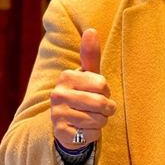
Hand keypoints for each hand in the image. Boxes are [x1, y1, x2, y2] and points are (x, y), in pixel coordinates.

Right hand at [50, 28, 116, 148]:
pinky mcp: (61, 133)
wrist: (68, 123)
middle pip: (100, 103)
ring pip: (98, 120)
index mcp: (66, 77)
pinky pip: (91, 135)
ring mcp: (57, 115)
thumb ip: (90, 54)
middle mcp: (58, 94)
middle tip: (101, 109)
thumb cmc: (84, 93)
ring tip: (92, 118)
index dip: (106, 91)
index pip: (102, 85)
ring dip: (101, 122)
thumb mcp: (89, 74)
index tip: (99, 92)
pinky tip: (85, 129)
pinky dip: (94, 134)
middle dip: (107, 109)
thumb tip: (91, 30)